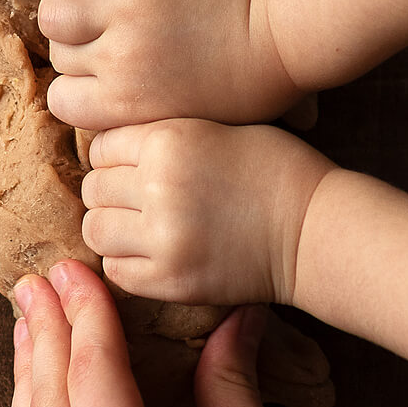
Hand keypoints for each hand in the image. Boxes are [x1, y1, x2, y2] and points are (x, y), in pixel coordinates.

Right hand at [41, 0, 303, 129]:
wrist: (280, 36)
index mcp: (125, 108)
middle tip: (104, 42)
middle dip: (77, 50)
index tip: (97, 80)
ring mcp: (127, 12)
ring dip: (68, 11)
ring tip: (95, 10)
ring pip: (55, 12)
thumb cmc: (245, 90)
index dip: (77, 89)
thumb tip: (110, 130)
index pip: (60, 101)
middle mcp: (117, 61)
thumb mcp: (187, 127)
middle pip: (59, 55)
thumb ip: (139, 124)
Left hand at [80, 120, 334, 304]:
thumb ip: (162, 135)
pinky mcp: (172, 280)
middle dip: (110, 193)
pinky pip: (117, 270)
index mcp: (167, 139)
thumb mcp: (216, 126)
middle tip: (138, 200)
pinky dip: (127, 262)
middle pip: (93, 189)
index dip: (114, 158)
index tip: (133, 167)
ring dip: (112, 228)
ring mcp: (163, 238)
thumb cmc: (274, 169)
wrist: (314, 227)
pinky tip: (152, 253)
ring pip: (96, 230)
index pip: (101, 147)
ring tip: (139, 228)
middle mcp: (158, 186)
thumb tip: (110, 150)